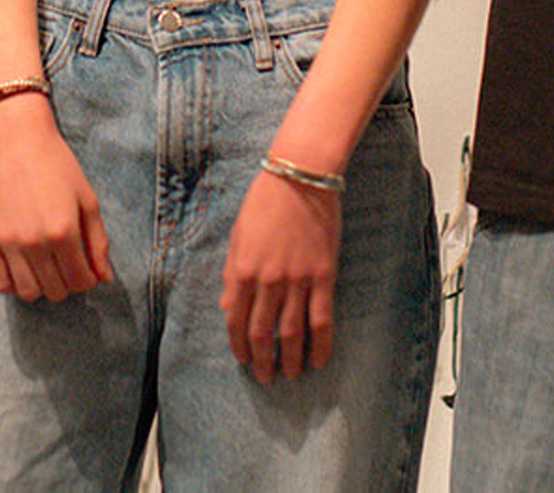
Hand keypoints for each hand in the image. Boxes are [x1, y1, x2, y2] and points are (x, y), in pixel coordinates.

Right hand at [0, 102, 113, 298]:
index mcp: (63, 231)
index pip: (81, 280)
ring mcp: (9, 243)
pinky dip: (15, 285)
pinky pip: (0, 283)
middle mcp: (34, 242)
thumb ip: (98, 241)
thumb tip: (104, 277)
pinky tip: (25, 270)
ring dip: (43, 287)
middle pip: (56, 291)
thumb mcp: (87, 200)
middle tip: (70, 265)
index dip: (89, 279)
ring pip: (29, 293)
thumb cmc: (56, 165)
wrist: (17, 140)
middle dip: (69, 284)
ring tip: (48, 269)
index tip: (88, 269)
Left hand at [220, 167, 341, 382]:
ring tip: (291, 375)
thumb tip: (230, 311)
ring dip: (291, 359)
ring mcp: (298, 280)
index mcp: (243, 271)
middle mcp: (268, 281)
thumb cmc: (264, 201)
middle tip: (266, 377)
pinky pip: (322, 318)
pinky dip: (321, 343)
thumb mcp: (238, 237)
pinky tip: (320, 360)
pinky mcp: (324, 275)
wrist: (300, 176)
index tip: (243, 360)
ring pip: (292, 332)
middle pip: (263, 333)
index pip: (237, 321)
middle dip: (263, 360)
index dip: (240, 345)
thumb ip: (232, 276)